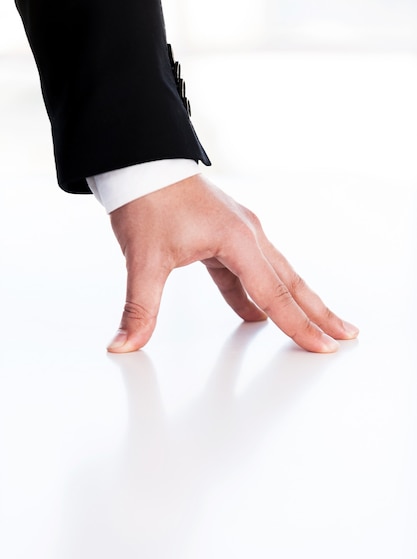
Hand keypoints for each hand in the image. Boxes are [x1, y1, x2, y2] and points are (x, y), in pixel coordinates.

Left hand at [107, 174, 357, 352]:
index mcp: (237, 239)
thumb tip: (124, 344)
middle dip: (319, 312)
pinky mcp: (224, 235)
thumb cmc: (147, 199)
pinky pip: (248, 272)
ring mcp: (239, 233)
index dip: (299, 325)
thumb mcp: (144, 258)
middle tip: (346, 334)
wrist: (139, 162)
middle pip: (291, 282)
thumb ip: (140, 306)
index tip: (324, 346)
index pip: (274, 294)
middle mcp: (247, 234)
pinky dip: (256, 295)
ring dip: (296, 302)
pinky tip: (255, 315)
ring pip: (276, 275)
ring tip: (316, 324)